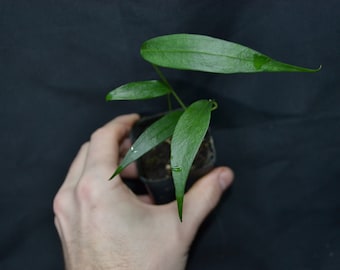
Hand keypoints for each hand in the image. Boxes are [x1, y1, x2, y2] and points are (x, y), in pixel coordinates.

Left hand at [53, 114, 232, 269]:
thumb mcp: (177, 229)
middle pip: (91, 151)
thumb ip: (203, 196)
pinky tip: (124, 201)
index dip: (121, 124)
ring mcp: (65, 212)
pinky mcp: (66, 226)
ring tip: (136, 178)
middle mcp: (73, 196)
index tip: (136, 121)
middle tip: (142, 151)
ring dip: (108, 166)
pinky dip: (99, 184)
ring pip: (82, 170)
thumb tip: (224, 176)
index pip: (103, 138)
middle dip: (117, 146)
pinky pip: (78, 190)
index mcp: (96, 189)